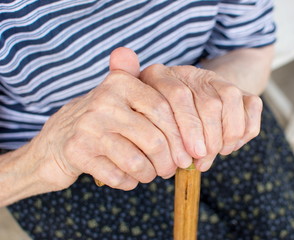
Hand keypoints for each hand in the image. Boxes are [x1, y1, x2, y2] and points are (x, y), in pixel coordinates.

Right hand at [30, 48, 191, 190]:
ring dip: (149, 174)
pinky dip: (129, 182)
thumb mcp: (116, 93)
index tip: (189, 152)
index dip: (182, 135)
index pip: (164, 110)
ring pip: (137, 162)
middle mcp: (103, 101)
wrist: (57, 141)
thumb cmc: (101, 118)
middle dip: (169, 161)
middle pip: (155, 140)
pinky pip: (118, 176)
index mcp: (119, 83)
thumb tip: (125, 51)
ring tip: (151, 173)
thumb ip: (131, 74)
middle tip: (172, 168)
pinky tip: (129, 178)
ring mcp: (88, 128)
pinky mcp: (78, 152)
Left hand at [140, 64, 262, 171]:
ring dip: (228, 134)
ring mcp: (215, 78)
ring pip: (231, 99)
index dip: (188, 128)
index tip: (190, 157)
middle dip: (210, 139)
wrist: (186, 97)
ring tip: (219, 152)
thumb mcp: (151, 124)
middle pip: (209, 102)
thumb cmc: (162, 120)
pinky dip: (245, 129)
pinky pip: (252, 105)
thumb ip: (160, 136)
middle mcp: (188, 73)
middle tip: (202, 161)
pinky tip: (230, 144)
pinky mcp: (238, 88)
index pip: (178, 95)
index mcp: (160, 76)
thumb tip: (178, 166)